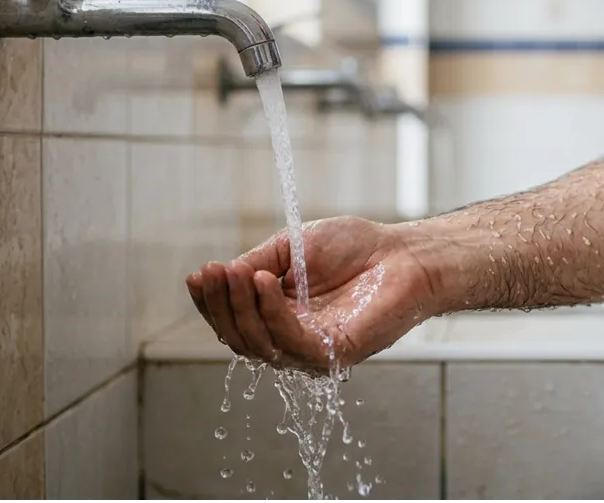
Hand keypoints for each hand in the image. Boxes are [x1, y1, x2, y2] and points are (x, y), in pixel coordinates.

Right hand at [186, 216, 443, 374]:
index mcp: (278, 316)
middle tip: (214, 272)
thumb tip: (222, 276)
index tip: (198, 274)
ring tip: (239, 274)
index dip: (210, 302)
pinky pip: (292, 341)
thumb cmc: (357, 249)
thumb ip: (257, 263)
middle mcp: (291, 338)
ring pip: (259, 344)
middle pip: (238, 337)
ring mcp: (311, 351)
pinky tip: (266, 281)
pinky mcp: (334, 354)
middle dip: (220, 305)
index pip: (232, 320)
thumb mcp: (292, 247)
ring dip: (241, 307)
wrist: (405, 254)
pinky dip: (273, 312)